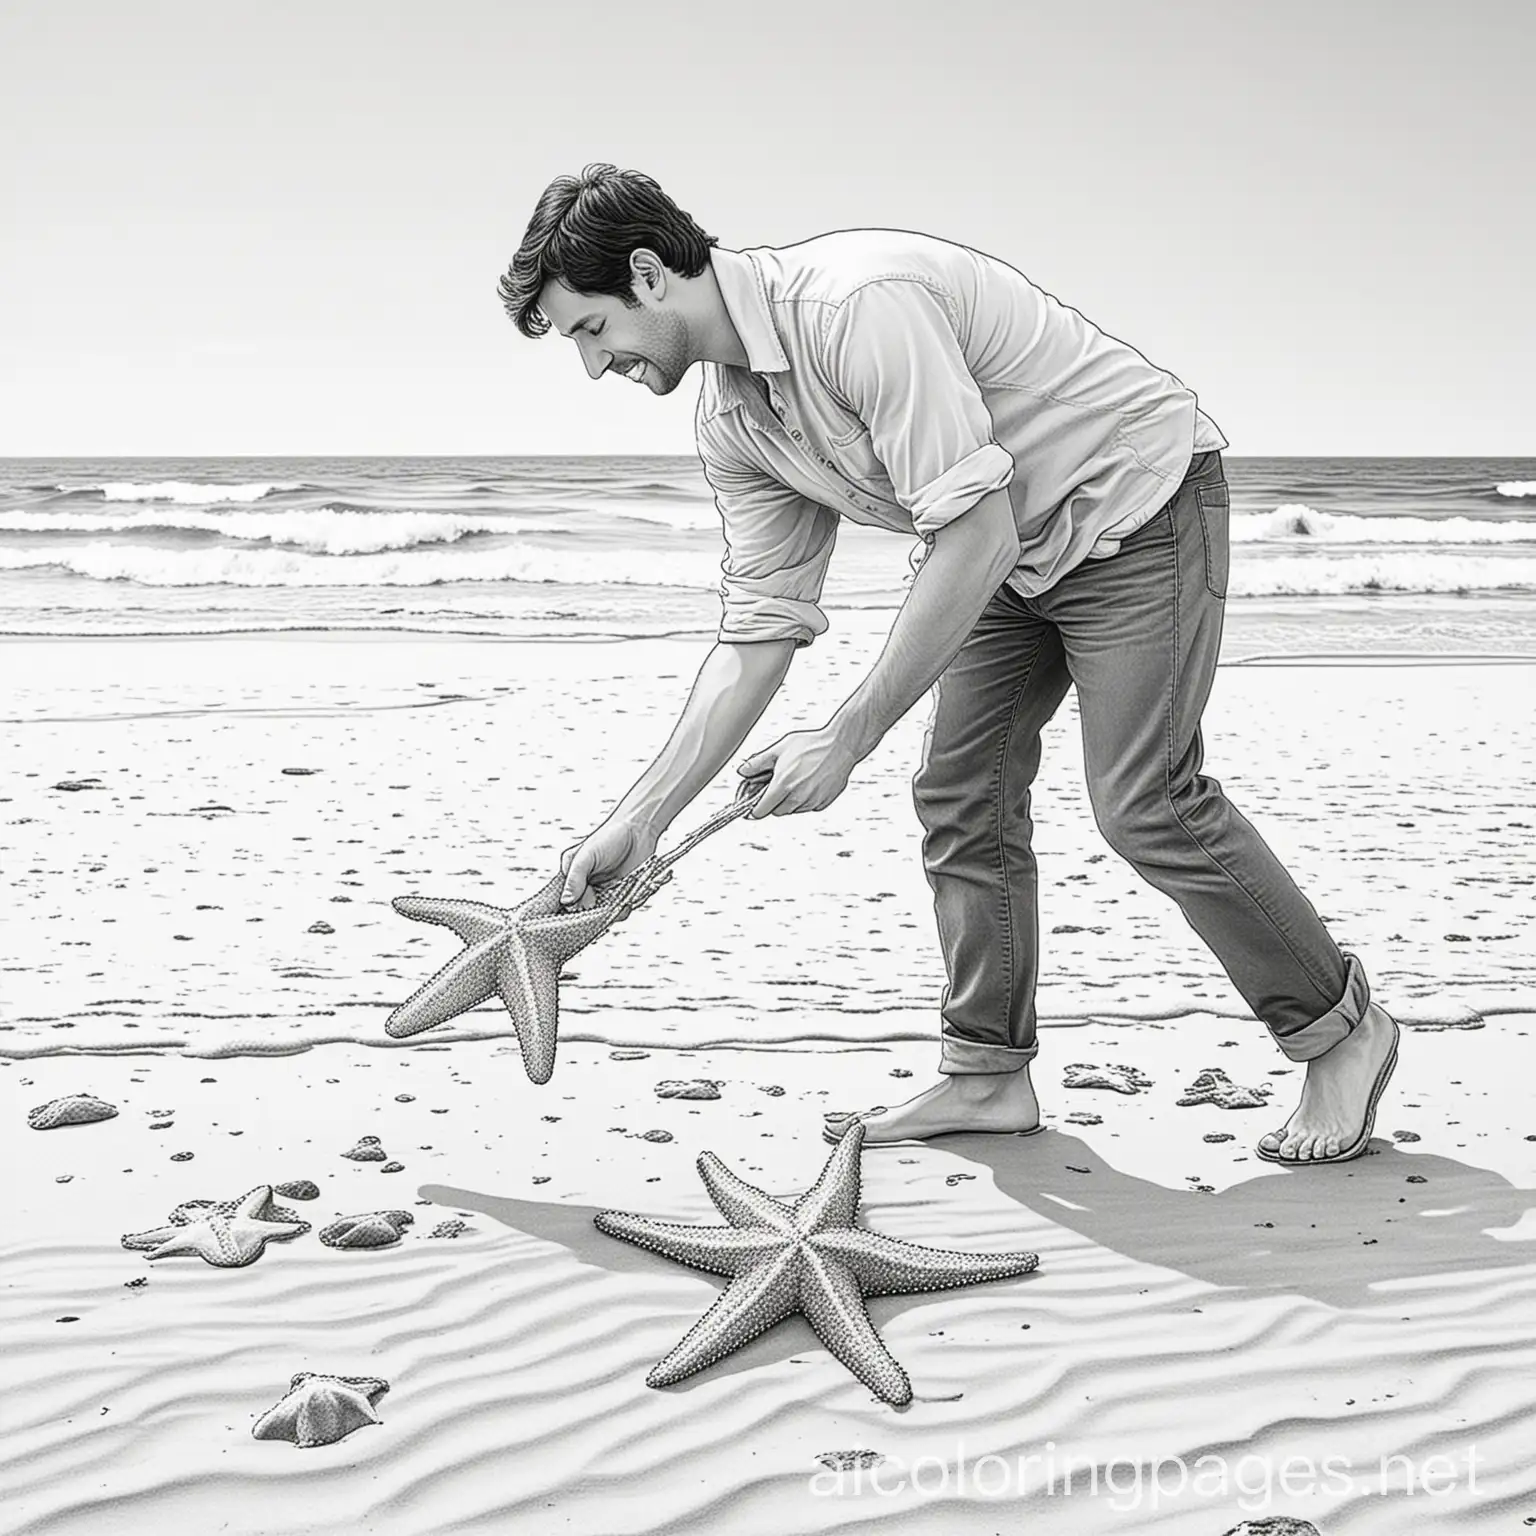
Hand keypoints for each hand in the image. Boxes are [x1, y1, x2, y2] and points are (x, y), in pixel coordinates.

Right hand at [559, 814, 658, 908]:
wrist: (638, 831)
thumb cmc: (608, 837)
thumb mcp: (586, 854)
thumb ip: (574, 877)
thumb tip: (566, 901)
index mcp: (570, 879)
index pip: (559, 903)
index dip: (563, 911)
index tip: (574, 909)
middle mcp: (585, 890)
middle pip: (580, 915)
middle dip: (589, 912)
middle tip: (597, 898)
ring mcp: (603, 895)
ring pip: (601, 917)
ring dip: (609, 910)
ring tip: (616, 889)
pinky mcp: (620, 898)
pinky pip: (619, 913)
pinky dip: (623, 908)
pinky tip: (627, 894)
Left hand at [737, 726, 858, 817]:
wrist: (841, 746)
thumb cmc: (811, 745)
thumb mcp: (779, 749)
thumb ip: (758, 763)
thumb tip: (742, 772)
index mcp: (783, 786)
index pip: (760, 811)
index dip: (753, 809)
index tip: (750, 807)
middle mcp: (798, 798)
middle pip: (776, 811)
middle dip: (772, 802)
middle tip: (775, 785)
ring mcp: (812, 802)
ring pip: (792, 810)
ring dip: (789, 801)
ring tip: (794, 780)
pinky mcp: (823, 803)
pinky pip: (807, 807)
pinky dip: (804, 799)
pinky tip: (808, 782)